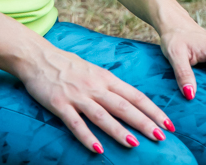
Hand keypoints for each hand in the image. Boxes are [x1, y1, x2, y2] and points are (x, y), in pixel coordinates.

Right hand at [16, 43, 174, 152]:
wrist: (36, 56)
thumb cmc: (66, 64)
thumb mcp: (93, 70)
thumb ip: (109, 84)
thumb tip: (129, 99)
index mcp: (105, 78)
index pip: (135, 95)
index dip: (153, 110)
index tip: (169, 124)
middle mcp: (94, 87)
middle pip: (123, 106)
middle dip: (144, 122)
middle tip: (161, 137)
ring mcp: (77, 95)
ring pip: (102, 115)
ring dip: (119, 130)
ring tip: (135, 144)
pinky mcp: (59, 104)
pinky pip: (75, 123)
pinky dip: (87, 136)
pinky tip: (97, 149)